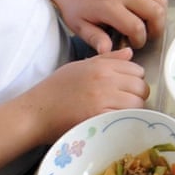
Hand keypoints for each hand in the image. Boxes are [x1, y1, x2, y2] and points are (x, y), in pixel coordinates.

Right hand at [29, 50, 150, 142]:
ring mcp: (102, 99)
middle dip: (138, 95)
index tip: (127, 88)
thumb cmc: (54, 90)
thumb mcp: (80, 66)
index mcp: (101, 66)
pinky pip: (125, 117)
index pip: (137, 69)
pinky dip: (125, 120)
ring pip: (137, 102)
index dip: (135, 79)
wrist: (34, 113)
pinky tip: (115, 121)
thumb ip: (107, 59)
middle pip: (140, 86)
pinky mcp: (98, 118)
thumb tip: (130, 53)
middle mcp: (105, 80)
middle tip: (126, 103)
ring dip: (134, 109)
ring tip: (121, 113)